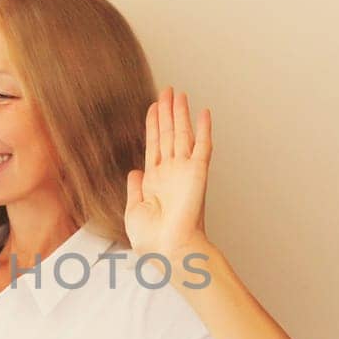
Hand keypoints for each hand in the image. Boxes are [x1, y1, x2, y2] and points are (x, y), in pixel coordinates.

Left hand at [125, 85, 212, 257]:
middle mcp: (170, 172)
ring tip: (178, 93)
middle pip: (168, 134)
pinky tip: (203, 113)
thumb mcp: (133, 209)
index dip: (153, 124)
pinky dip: (204, 129)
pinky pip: (202, 146)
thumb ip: (134, 188)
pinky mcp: (197, 173)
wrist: (167, 248)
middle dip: (167, 112)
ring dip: (180, 113)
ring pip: (182, 134)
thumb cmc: (152, 238)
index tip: (153, 107)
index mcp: (154, 180)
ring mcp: (184, 171)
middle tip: (167, 90)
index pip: (154, 145)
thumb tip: (134, 171)